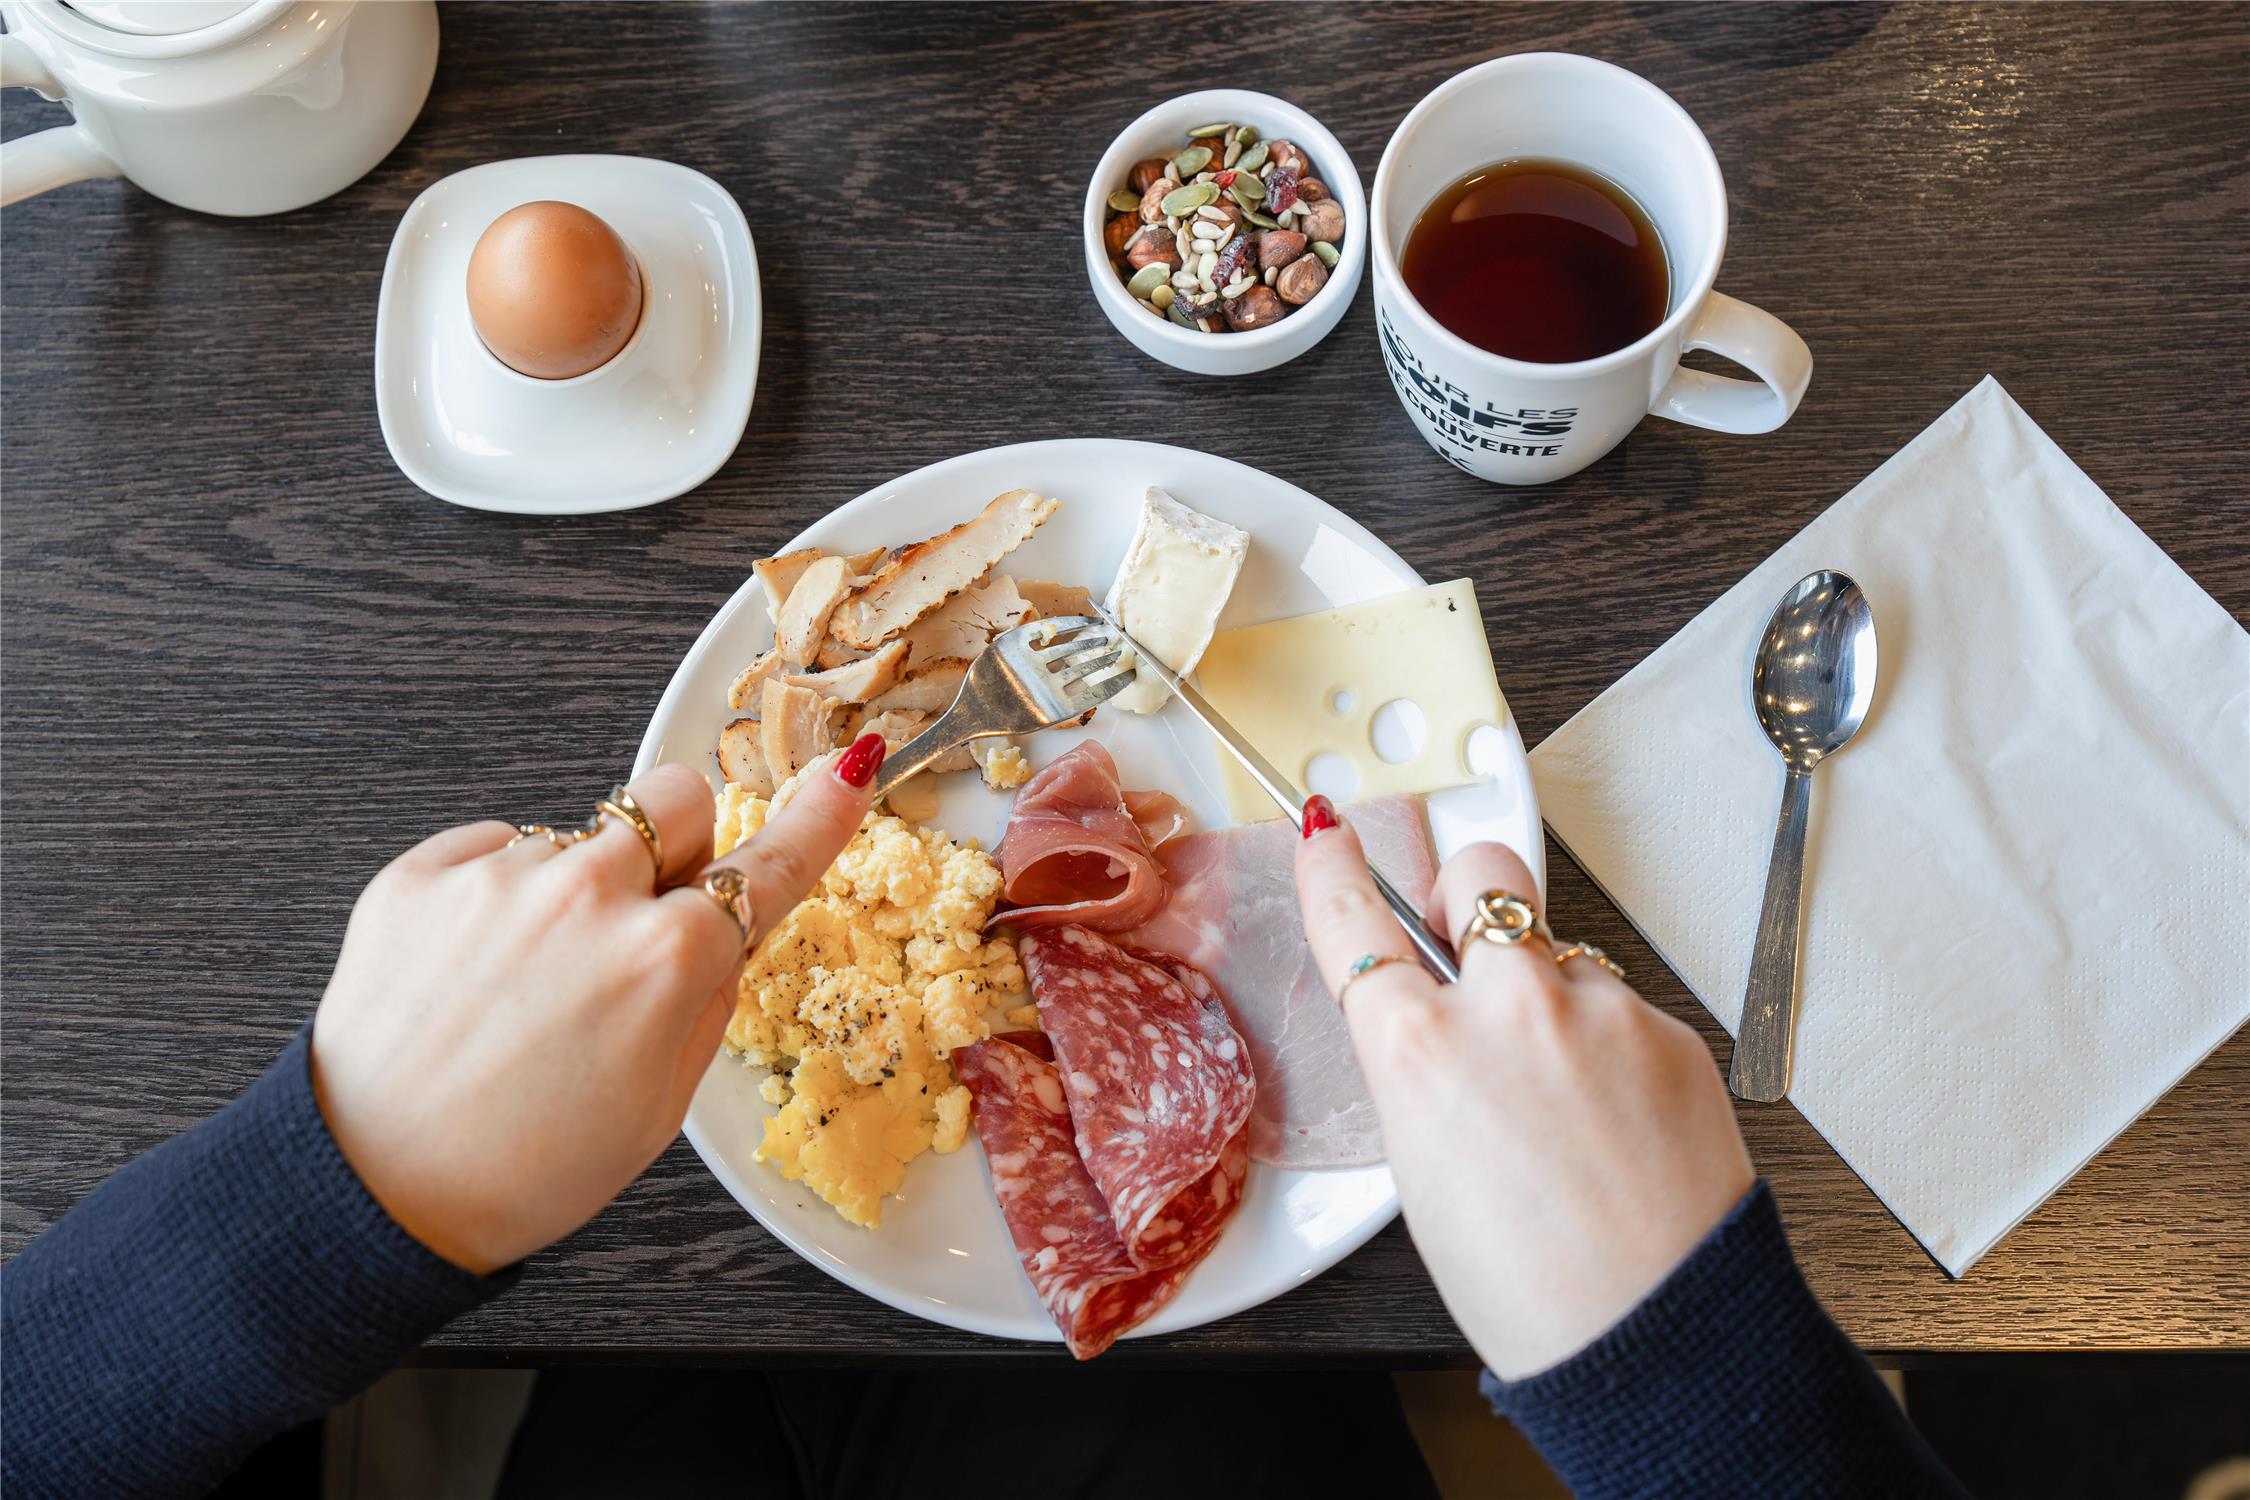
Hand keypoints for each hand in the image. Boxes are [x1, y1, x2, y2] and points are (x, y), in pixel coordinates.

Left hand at [310, 738, 886, 1273]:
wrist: (373, 1191)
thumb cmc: (526, 1167)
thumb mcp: (661, 1107)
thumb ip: (707, 998)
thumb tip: (727, 922)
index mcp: (669, 960)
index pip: (770, 864)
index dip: (819, 817)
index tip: (851, 771)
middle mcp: (592, 896)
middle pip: (675, 802)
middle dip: (673, 846)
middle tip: (635, 925)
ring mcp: (501, 876)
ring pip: (577, 836)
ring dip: (571, 889)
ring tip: (523, 984)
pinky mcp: (421, 875)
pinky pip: (491, 847)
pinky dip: (495, 896)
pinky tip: (473, 973)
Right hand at [1294, 801, 1752, 1378]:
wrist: (1657, 1332)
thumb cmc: (1531, 1286)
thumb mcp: (1420, 1172)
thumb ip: (1420, 1070)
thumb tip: (1432, 1024)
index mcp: (1421, 1052)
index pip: (1353, 920)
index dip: (1332, 868)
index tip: (1328, 831)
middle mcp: (1509, 1010)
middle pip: (1479, 876)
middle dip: (1468, 897)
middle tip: (1472, 942)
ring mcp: (1599, 1012)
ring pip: (1560, 949)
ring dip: (1550, 990)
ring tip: (1564, 1089)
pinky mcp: (1669, 1031)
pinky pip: (1622, 1005)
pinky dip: (1611, 1044)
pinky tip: (1615, 1117)